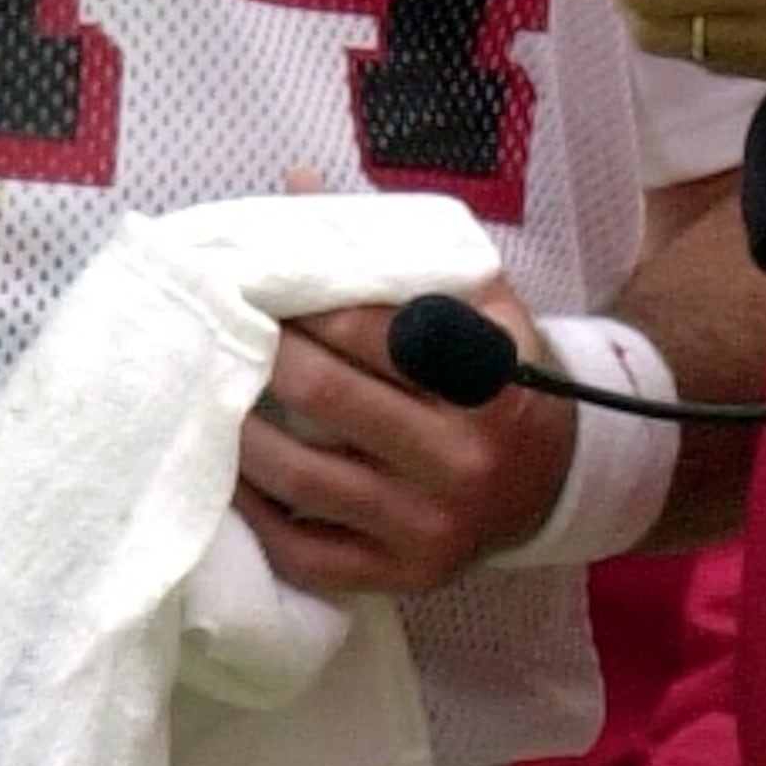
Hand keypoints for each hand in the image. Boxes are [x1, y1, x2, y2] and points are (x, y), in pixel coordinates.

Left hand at [234, 285, 572, 602]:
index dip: (307, 302)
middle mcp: (459, 461)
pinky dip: (255, 513)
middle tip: (229, 329)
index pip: (372, 330)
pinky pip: (303, 552)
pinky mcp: (400, 576)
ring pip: (302, 477)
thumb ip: (405, 255)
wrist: (549, 483)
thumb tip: (298, 188)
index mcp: (485, 386)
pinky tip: (234, 476)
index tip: (268, 285)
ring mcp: (427, 527)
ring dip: (243, 430)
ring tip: (216, 394)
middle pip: (325, 395)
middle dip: (266, 353)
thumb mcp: (483, 308)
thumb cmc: (499, 382)